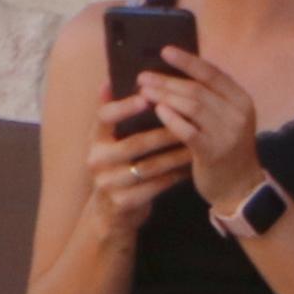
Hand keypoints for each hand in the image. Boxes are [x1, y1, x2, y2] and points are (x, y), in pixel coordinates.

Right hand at [86, 98, 191, 239]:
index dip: (124, 107)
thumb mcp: (108, 141)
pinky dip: (177, 175)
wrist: (110, 213)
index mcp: (94, 140)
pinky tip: (193, 166)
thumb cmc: (117, 167)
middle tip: (192, 122)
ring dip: (177, 155)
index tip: (146, 97)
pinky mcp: (123, 201)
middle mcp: (97, 160)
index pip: (104, 117)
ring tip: (199, 144)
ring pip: (150, 166)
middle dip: (165, 133)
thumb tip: (108, 81)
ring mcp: (108, 183)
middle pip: (134, 143)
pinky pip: (157, 185)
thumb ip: (111, 115)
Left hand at [136, 44, 266, 212]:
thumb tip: (173, 72)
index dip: (188, 61)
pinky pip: (188, 130)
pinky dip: (171, 118)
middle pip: (198, 89)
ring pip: (192, 106)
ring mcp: (228, 133)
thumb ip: (208, 98)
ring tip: (143, 91)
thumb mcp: (225, 119)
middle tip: (142, 76)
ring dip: (165, 96)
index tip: (165, 50)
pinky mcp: (214, 152)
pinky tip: (156, 111)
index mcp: (241, 100)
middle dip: (168, 80)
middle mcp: (239, 114)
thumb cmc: (224, 147)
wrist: (239, 187)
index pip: (213, 74)